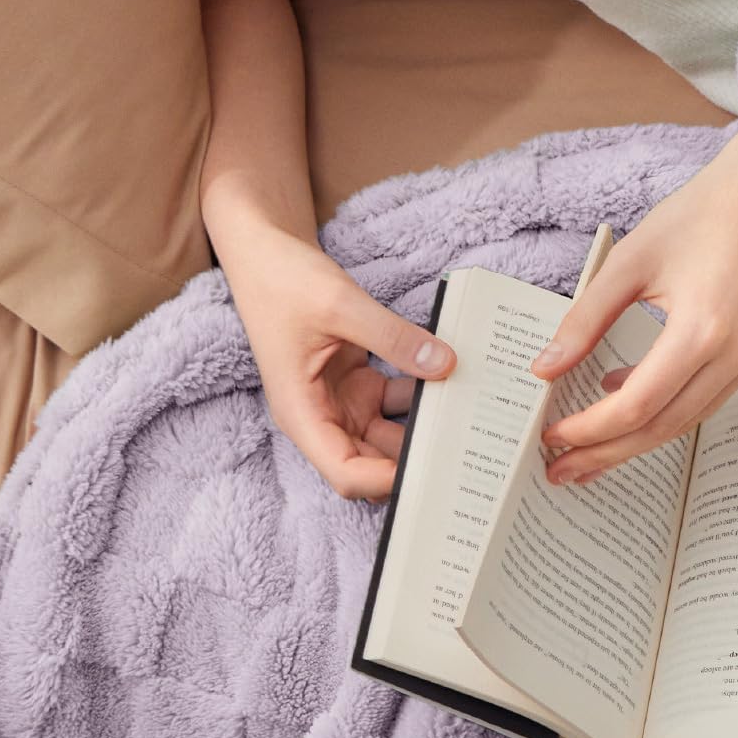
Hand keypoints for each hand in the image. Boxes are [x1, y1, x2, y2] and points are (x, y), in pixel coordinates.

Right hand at [219, 224, 454, 501]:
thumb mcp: (341, 305)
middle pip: (372, 462)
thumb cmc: (284, 282)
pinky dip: (424, 397)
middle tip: (466, 453)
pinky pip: (397, 403)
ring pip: (391, 435)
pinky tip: (458, 386)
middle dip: (414, 461)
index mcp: (302, 412)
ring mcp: (342, 402)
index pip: (345, 472)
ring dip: (426, 429)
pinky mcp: (358, 384)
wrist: (266, 256)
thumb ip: (393, 337)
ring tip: (471, 421)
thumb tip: (444, 364)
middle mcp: (322, 416)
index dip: (387, 481)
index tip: (431, 469)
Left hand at [528, 142, 737, 485]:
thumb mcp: (628, 262)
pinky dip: (670, 404)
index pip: (638, 404)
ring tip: (589, 443)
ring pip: (690, 418)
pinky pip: (712, 395)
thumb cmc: (701, 215)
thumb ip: (584, 321)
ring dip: (638, 434)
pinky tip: (631, 393)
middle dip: (609, 451)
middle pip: (665, 426)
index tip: (553, 437)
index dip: (590, 429)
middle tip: (564, 469)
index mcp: (702, 329)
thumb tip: (545, 369)